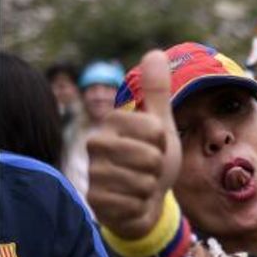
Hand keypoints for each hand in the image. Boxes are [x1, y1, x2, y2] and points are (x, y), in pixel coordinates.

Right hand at [86, 50, 180, 238]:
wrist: (144, 201)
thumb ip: (156, 93)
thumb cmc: (152, 161)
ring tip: (140, 184)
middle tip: (148, 169)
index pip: (155, 129)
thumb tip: (155, 52)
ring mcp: (93, 173)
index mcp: (112, 122)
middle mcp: (96, 144)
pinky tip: (131, 201)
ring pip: (143, 181)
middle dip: (158, 167)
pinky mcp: (95, 199)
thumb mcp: (161, 126)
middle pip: (150, 156)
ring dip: (149, 187)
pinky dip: (140, 205)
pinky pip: (134, 202)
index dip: (163, 142)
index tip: (155, 146)